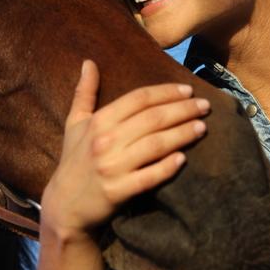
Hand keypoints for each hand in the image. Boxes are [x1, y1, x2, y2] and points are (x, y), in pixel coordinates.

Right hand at [41, 59, 208, 240]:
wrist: (64, 207)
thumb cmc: (73, 162)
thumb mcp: (74, 124)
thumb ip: (84, 92)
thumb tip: (88, 62)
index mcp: (97, 122)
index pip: (138, 99)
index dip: (166, 92)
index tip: (187, 90)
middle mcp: (104, 141)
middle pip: (152, 118)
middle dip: (182, 109)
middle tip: (204, 106)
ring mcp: (111, 167)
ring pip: (155, 145)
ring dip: (182, 134)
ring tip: (202, 127)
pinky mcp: (117, 191)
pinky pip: (149, 177)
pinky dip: (167, 167)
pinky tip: (183, 158)